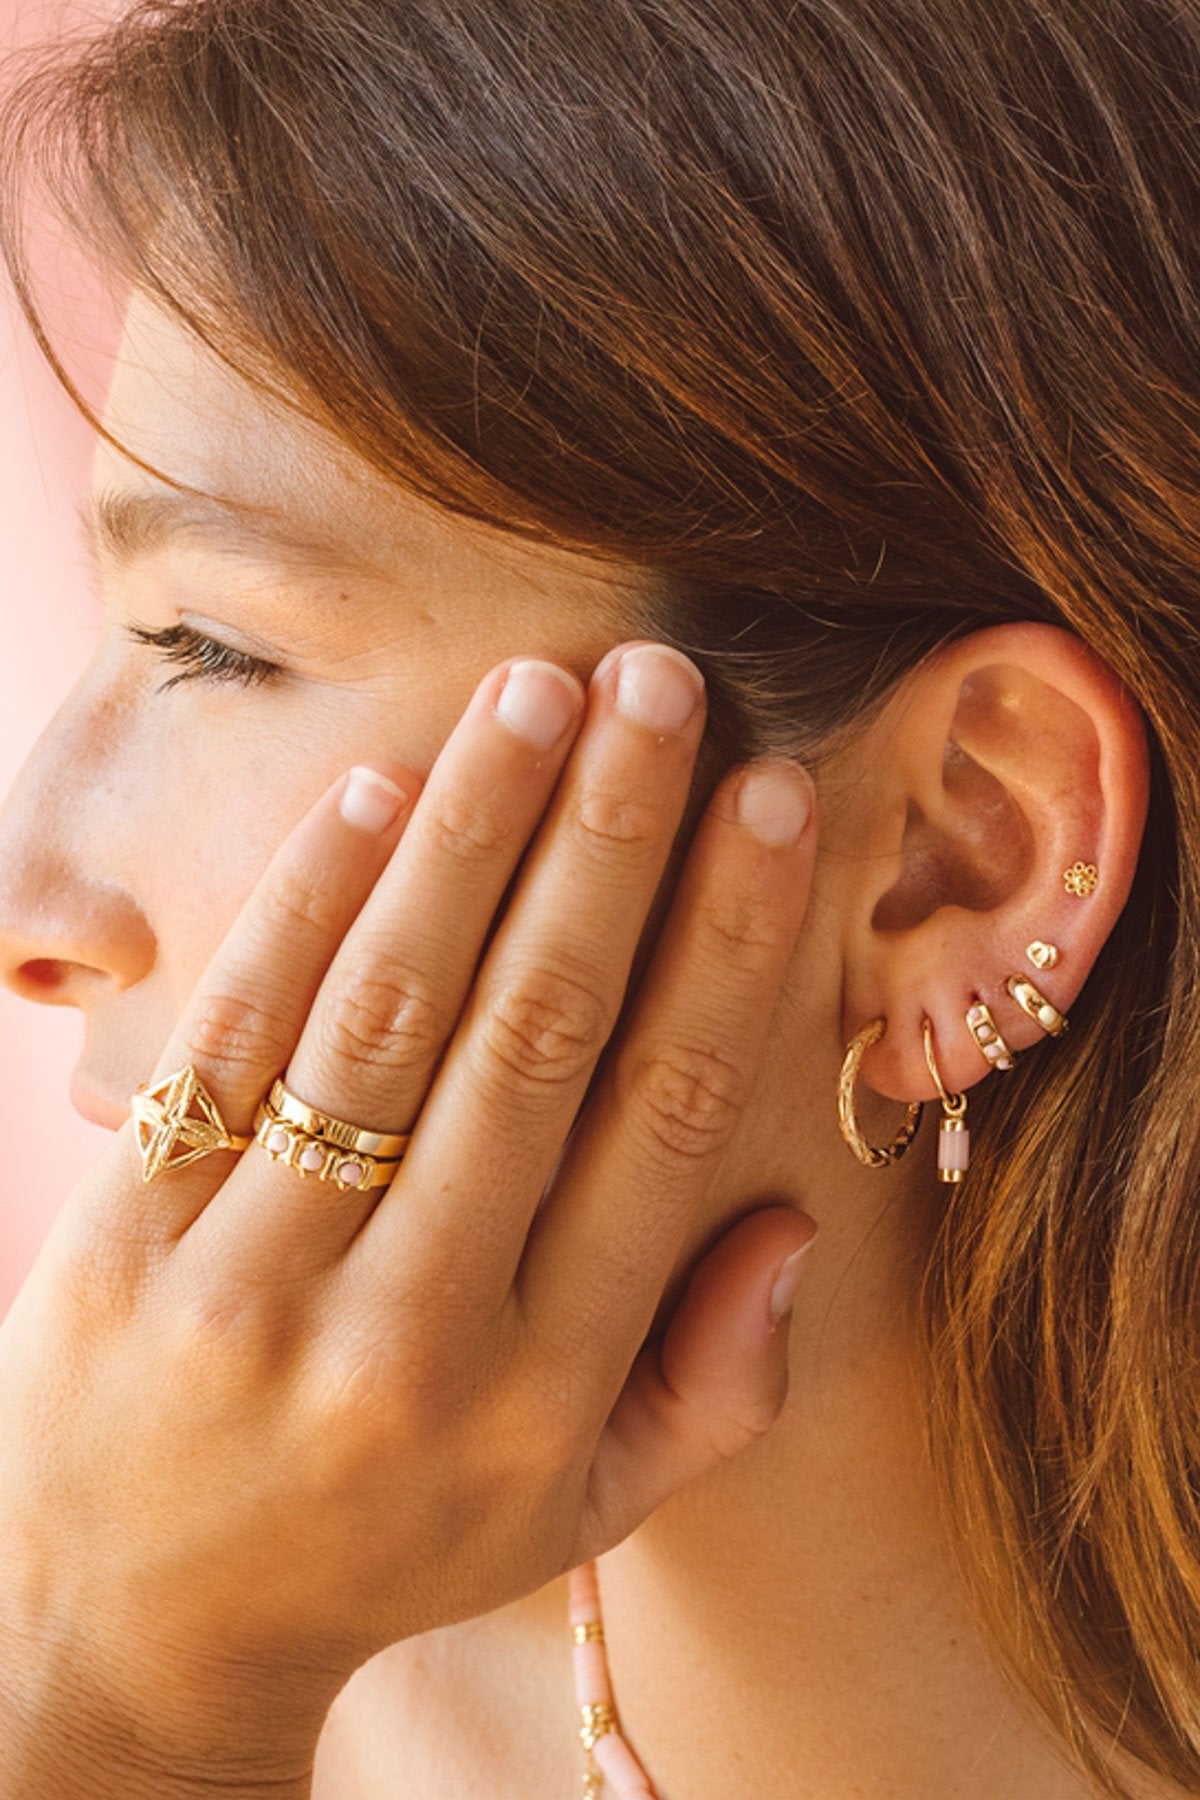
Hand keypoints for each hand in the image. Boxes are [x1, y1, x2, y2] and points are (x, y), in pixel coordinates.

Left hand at [0, 640, 817, 1792]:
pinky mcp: (131, 1235)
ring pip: (386, 1013)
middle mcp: (409, 1331)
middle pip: (534, 1037)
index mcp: (542, 1393)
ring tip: (537, 691)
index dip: (726, 947)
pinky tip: (376, 791)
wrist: (131, 1624)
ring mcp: (255, 1278)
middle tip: (663, 685)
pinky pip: (234, 1039)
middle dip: (610, 841)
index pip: (660, 1123)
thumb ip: (713, 1388)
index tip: (770, 803)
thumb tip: (792, 1224)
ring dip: (471, 833)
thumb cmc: (391, 1541)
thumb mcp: (578, 1513)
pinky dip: (308, 903)